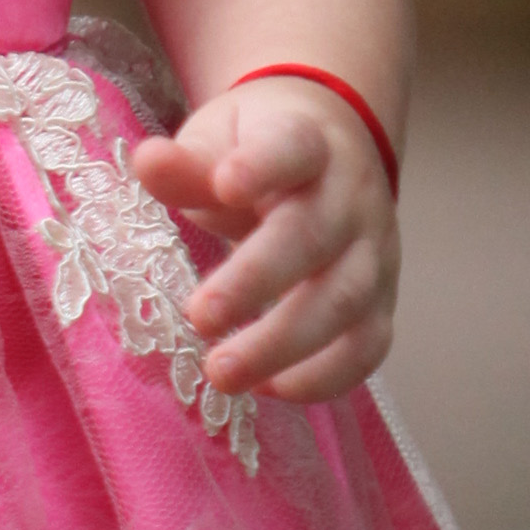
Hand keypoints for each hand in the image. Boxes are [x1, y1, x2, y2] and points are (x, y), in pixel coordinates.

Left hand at [128, 78, 397, 404]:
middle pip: (312, 237)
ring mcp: (373, 252)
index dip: (263, 165)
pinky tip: (270, 389)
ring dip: (283, 345)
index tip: (225, 183)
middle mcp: (349, 197)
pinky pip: (366, 346)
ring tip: (222, 375)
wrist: (335, 152)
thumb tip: (148, 162)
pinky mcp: (381, 301)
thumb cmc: (259, 150)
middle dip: (255, 282)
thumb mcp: (221, 140)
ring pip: (343, 301)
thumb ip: (189, 165)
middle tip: (198, 318)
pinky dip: (325, 376)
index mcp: (307, 142)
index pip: (291, 148)